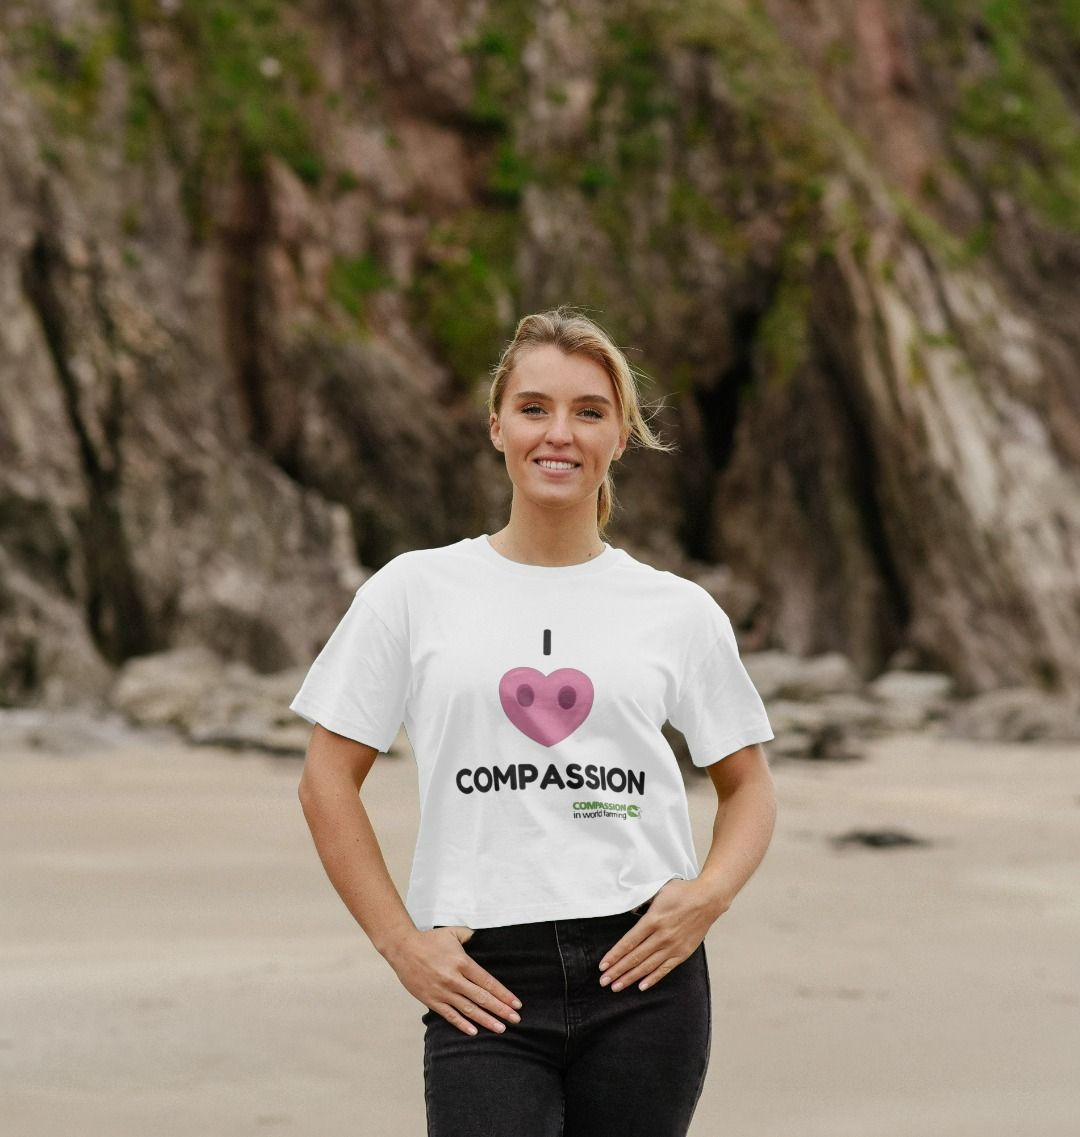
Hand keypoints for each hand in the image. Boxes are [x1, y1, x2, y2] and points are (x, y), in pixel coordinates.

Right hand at [386, 926, 522, 1036]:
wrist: (403, 948)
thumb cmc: (429, 940)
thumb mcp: (453, 932)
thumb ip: (470, 936)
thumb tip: (483, 937)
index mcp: (462, 963)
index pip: (488, 982)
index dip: (503, 994)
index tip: (516, 1004)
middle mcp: (454, 979)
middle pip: (482, 998)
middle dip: (501, 1010)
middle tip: (515, 1020)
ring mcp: (443, 991)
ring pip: (469, 1009)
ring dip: (486, 1020)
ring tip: (500, 1028)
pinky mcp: (431, 1000)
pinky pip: (450, 1015)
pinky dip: (462, 1024)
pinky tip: (474, 1031)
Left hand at [598, 879, 721, 992]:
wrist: (708, 899)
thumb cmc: (682, 892)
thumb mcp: (658, 891)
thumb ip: (642, 902)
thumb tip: (629, 910)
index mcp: (653, 920)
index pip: (629, 942)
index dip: (615, 955)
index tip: (603, 965)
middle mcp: (662, 936)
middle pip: (635, 957)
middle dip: (618, 970)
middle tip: (603, 981)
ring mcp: (673, 946)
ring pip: (647, 966)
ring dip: (630, 977)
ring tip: (616, 987)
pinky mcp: (683, 953)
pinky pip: (665, 969)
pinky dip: (653, 978)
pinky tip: (641, 986)